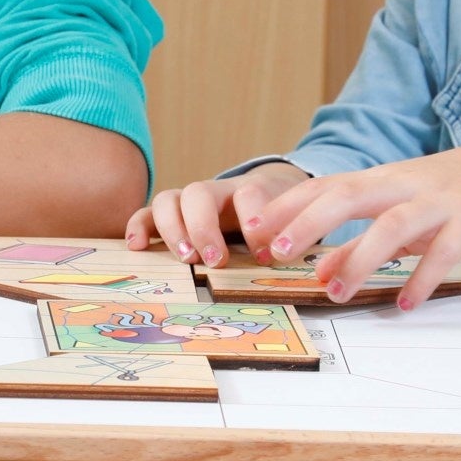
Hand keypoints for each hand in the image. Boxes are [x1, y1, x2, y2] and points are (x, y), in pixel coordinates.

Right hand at [124, 160, 311, 265]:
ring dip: (174, 228)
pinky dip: (139, 225)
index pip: (250, 193)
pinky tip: (136, 246)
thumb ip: (301, 238)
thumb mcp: (297, 222)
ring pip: (171, 198)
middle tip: (215, 259)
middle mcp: (219, 191)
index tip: (266, 253)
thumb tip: (324, 269)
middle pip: (200, 192)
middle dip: (204, 226)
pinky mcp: (173, 214)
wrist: (271, 193)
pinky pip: (148, 212)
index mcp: (254, 190)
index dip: (255, 221)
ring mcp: (192, 201)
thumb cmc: (282, 216)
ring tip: (185, 259)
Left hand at [251, 134, 460, 308]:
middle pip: (348, 193)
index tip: (254, 231)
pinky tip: (405, 302)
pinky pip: (444, 250)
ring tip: (336, 292)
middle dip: (308, 220)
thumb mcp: (403, 210)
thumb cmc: (454, 192)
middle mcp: (403, 185)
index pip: (325, 186)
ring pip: (392, 224)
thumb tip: (318, 272)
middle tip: (278, 252)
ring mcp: (439, 202)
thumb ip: (360, 239)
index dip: (288, 206)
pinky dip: (423, 276)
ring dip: (360, 257)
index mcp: (381, 180)